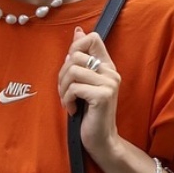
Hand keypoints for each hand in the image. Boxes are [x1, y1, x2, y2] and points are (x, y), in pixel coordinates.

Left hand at [57, 26, 121, 166]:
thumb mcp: (83, 84)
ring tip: (67, 101)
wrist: (101, 141)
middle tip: (64, 92)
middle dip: (62, 74)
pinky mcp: (103, 96)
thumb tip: (77, 31)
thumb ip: (81, 60)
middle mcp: (111, 72)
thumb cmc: (89, 114)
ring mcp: (109, 84)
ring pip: (73, 71)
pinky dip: (68, 99)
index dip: (75, 47)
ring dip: (63, 88)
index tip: (69, 66)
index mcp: (107, 66)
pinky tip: (72, 110)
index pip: (93, 38)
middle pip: (76, 56)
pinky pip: (75, 87)